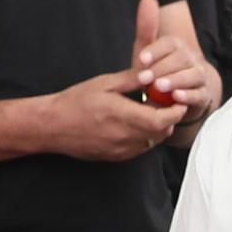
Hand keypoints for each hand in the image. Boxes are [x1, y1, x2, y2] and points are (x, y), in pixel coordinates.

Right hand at [40, 70, 182, 161]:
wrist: (54, 126)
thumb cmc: (77, 101)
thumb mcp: (104, 83)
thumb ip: (131, 79)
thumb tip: (152, 73)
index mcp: (122, 115)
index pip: (162, 120)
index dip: (175, 111)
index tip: (177, 100)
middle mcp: (124, 137)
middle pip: (162, 132)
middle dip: (169, 118)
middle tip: (164, 102)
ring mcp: (121, 150)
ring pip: (153, 141)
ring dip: (157, 128)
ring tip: (148, 112)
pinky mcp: (116, 157)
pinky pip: (140, 149)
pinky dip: (145, 137)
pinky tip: (134, 124)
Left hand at [130, 0, 222, 119]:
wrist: (174, 96)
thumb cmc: (158, 70)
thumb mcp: (147, 51)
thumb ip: (147, 28)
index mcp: (176, 46)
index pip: (169, 43)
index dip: (156, 50)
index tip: (142, 59)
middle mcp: (190, 58)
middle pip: (181, 58)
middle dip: (161, 68)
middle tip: (144, 78)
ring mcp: (199, 77)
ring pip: (193, 75)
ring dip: (176, 80)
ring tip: (159, 86)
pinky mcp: (203, 95)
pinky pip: (199, 94)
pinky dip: (188, 96)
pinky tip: (176, 98)